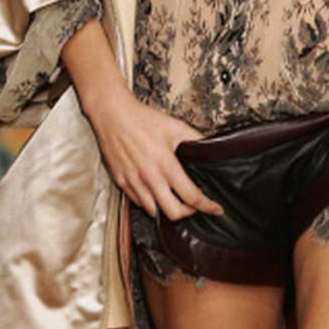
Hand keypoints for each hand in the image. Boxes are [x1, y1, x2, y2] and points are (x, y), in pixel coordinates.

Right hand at [86, 83, 223, 219]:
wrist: (113, 115)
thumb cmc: (142, 119)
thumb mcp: (175, 126)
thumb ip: (195, 139)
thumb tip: (209, 148)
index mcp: (166, 166)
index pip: (191, 197)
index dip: (207, 206)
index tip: (216, 209)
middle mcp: (149, 178)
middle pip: (173, 213)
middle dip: (188, 212)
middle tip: (193, 205)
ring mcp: (133, 182)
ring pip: (154, 211)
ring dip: (167, 208)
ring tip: (174, 199)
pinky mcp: (121, 182)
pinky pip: (138, 202)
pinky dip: (150, 202)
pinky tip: (155, 192)